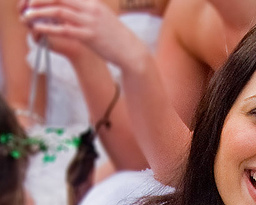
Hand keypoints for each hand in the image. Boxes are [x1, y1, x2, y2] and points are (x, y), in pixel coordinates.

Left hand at [20, 0, 146, 67]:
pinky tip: (39, 29)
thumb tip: (76, 10)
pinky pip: (64, 30)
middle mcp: (90, 9)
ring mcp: (90, 22)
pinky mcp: (89, 37)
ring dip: (39, 13)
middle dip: (39, 0)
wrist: (131, 52)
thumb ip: (89, 12)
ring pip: (58, 11)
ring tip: (27, 16)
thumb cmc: (117, 38)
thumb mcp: (103, 19)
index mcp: (92, 3)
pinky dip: (49, 28)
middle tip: (27, 5)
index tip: (36, 0)